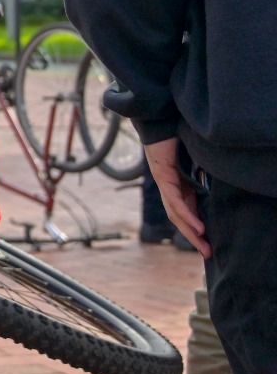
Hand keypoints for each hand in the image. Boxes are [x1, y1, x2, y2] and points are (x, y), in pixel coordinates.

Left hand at [145, 138, 209, 256]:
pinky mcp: (162, 176)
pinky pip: (175, 199)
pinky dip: (186, 214)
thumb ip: (201, 175)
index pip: (186, 211)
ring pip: (176, 213)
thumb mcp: (195, 161)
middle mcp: (169, 186)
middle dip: (193, 236)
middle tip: (207, 253)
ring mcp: (164, 182)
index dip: (196, 227)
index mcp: (178, 184)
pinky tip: (197, 226)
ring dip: (190, 230)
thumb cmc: (176, 137)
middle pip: (179, 217)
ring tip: (204, 244)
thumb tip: (213, 186)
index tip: (208, 243)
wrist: (159, 120)